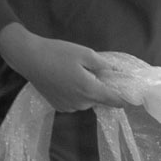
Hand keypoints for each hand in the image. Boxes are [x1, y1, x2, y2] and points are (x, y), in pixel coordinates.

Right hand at [0, 24, 126, 111]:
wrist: (28, 58)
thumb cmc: (57, 53)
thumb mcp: (85, 53)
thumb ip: (103, 65)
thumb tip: (116, 72)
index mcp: (89, 91)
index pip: (114, 101)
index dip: (124, 99)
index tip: (132, 96)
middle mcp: (80, 103)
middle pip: (100, 100)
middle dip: (101, 88)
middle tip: (95, 72)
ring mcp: (68, 107)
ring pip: (87, 101)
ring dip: (88, 92)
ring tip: (77, 74)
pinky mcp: (58, 107)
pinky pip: (75, 103)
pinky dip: (76, 94)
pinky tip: (67, 81)